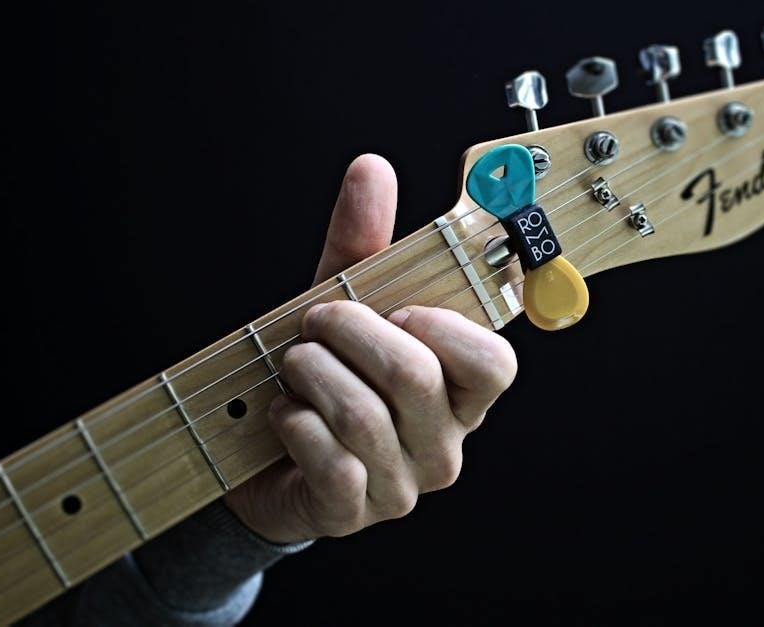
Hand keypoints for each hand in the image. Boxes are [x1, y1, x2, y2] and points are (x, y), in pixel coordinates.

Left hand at [224, 154, 516, 543]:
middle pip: (414, 375)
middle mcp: (443, 442)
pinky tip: (285, 413)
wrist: (270, 451)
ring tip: (294, 365)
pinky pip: (329, 459)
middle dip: (348, 330)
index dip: (443, 327)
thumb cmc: (324, 374)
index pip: (493, 364)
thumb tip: (371, 169)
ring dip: (309, 372)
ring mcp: (402, 484)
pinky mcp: (353, 512)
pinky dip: (293, 422)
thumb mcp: (345, 305)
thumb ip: (362, 243)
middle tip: (315, 319)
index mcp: (459, 392)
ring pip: (362, 414)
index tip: (399, 307)